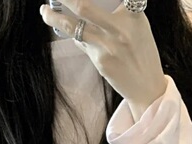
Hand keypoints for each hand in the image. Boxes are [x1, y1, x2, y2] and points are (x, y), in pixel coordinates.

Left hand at [39, 0, 167, 113]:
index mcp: (134, 15)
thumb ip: (117, 15)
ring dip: (54, 17)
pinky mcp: (100, 61)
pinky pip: (81, 43)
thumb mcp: (138, 27)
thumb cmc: (142, 53)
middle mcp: (120, 28)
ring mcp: (108, 46)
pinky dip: (74, 35)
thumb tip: (85, 7)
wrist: (147, 87)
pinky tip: (67, 31)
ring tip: (44, 10)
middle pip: (84, 6)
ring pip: (73, 27)